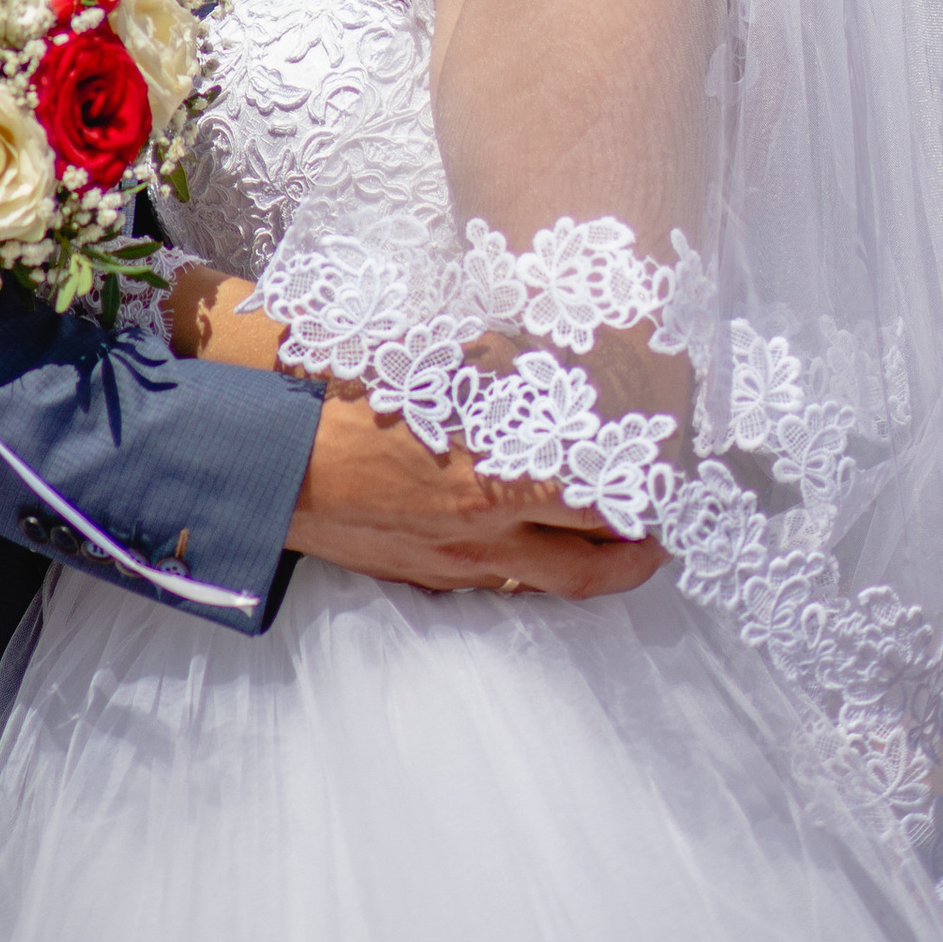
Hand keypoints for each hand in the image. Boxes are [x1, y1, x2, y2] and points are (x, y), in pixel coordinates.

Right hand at [286, 388, 664, 601]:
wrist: (283, 475)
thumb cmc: (349, 417)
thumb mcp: (425, 380)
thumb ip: (484, 377)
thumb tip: (528, 358)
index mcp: (491, 482)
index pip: (591, 505)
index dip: (636, 502)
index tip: (660, 486)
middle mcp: (487, 535)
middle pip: (588, 566)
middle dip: (633, 556)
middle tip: (658, 537)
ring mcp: (462, 565)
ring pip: (550, 583)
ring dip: (588, 567)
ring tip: (614, 548)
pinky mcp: (436, 579)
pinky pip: (503, 580)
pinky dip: (531, 565)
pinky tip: (534, 543)